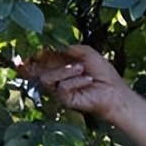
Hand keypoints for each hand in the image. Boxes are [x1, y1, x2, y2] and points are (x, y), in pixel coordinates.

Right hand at [16, 44, 133, 125]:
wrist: (114, 91)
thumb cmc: (103, 74)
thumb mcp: (87, 53)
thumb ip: (71, 48)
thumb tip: (55, 46)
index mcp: (60, 65)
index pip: (41, 60)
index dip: (34, 55)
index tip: (32, 49)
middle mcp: (57, 78)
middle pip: (36, 71)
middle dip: (36, 63)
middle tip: (41, 57)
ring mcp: (59, 90)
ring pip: (46, 78)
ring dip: (65, 71)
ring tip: (81, 69)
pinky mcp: (64, 100)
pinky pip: (61, 87)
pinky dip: (75, 81)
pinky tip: (88, 80)